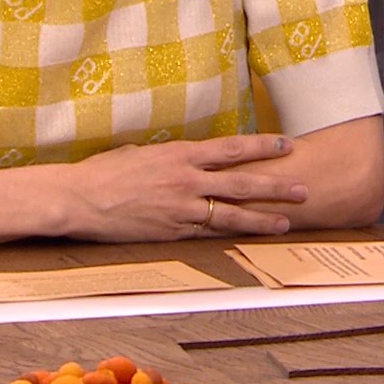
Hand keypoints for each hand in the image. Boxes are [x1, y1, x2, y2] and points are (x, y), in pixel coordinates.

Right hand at [58, 135, 308, 242]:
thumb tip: (188, 158)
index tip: (287, 144)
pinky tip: (247, 239)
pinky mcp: (172, 232)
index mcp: (181, 154)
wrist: (80, 198)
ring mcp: (181, 208)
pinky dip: (229, 235)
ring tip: (287, 221)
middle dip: (276, 185)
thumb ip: (173, 158)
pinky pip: (207, 233)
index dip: (263, 146)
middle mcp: (187, 180)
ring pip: (231, 214)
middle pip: (242, 182)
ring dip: (262, 218)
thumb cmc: (106, 171)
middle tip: (303, 188)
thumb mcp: (144, 152)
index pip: (232, 148)